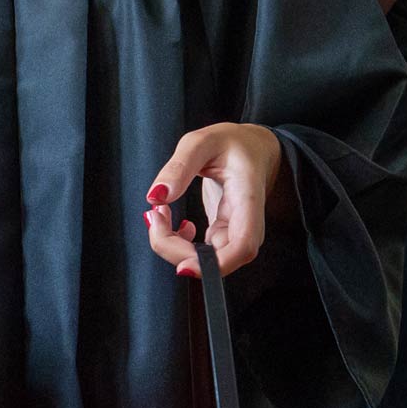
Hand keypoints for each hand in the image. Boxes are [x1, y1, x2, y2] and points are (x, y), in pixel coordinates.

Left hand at [144, 123, 282, 276]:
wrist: (251, 147)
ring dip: (173, 246)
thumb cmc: (232, 143)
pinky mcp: (223, 233)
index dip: (215, 265)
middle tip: (155, 215)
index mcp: (247, 199)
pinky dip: (177, 242)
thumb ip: (179, 166)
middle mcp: (246, 223)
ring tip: (160, 213)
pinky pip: (199, 251)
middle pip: (220, 260)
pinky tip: (171, 221)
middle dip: (178, 251)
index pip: (242, 246)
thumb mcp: (201, 142)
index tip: (183, 265)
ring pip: (206, 259)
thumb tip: (157, 195)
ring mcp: (235, 231)